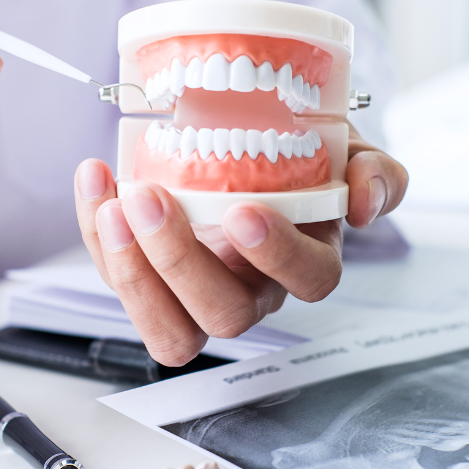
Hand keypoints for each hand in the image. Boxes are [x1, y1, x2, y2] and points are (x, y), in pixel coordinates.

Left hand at [74, 124, 406, 365]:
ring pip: (169, 328)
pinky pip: (122, 284)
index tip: (243, 211)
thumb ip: (374, 170)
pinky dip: (97, 238)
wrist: (248, 140)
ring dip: (131, 272)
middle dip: (182, 262)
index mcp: (308, 258)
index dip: (277, 255)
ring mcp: (198, 296)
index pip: (309, 279)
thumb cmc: (299, 155)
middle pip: (225, 314)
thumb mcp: (345, 148)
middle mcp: (255, 290)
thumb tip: (365, 198)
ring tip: (113, 205)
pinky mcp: (151, 286)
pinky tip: (95, 181)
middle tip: (151, 199)